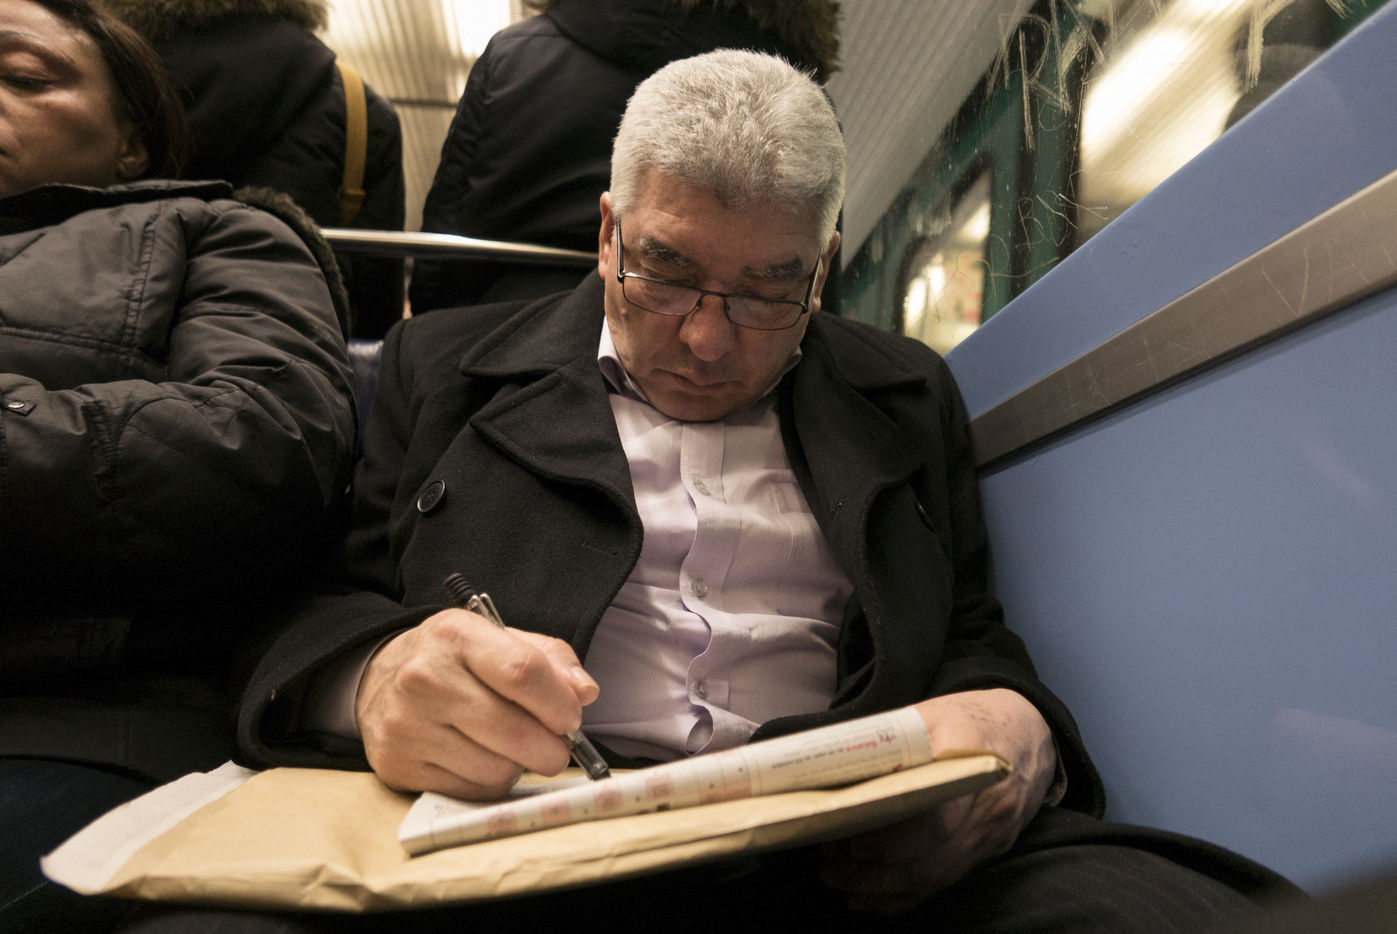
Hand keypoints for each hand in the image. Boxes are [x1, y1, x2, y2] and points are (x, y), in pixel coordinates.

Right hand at [354, 608, 599, 798]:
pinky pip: (470, 792)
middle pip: (514, 731)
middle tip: (557, 748)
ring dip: (517, 766)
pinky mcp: (397, 765)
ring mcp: (407, 725)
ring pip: (496, 770)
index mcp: (455, 635)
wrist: (378, 679)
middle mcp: (424, 678)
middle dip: (552, 749)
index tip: (572, 718)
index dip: (560, 703)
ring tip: (509, 747)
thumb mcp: (497, 639)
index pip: (524, 673)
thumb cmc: (453, 661)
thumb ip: (549, 659)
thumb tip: (584, 693)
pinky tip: (480, 759)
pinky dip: (488, 782)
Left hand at [819, 688, 1055, 914]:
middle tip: (830, 868)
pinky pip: (946, 881)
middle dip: (876, 873)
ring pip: (936, 877)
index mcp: (974, 764)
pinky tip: (871, 897)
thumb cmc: (973, 719)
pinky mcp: (989, 850)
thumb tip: (840, 768)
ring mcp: (992, 835)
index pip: (937, 819)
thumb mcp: (934, 713)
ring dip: (884, 888)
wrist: (1031, 732)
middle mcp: (990, 808)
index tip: (854, 846)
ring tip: (840, 882)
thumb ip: (894, 740)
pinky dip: (907, 895)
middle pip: (932, 859)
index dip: (894, 841)